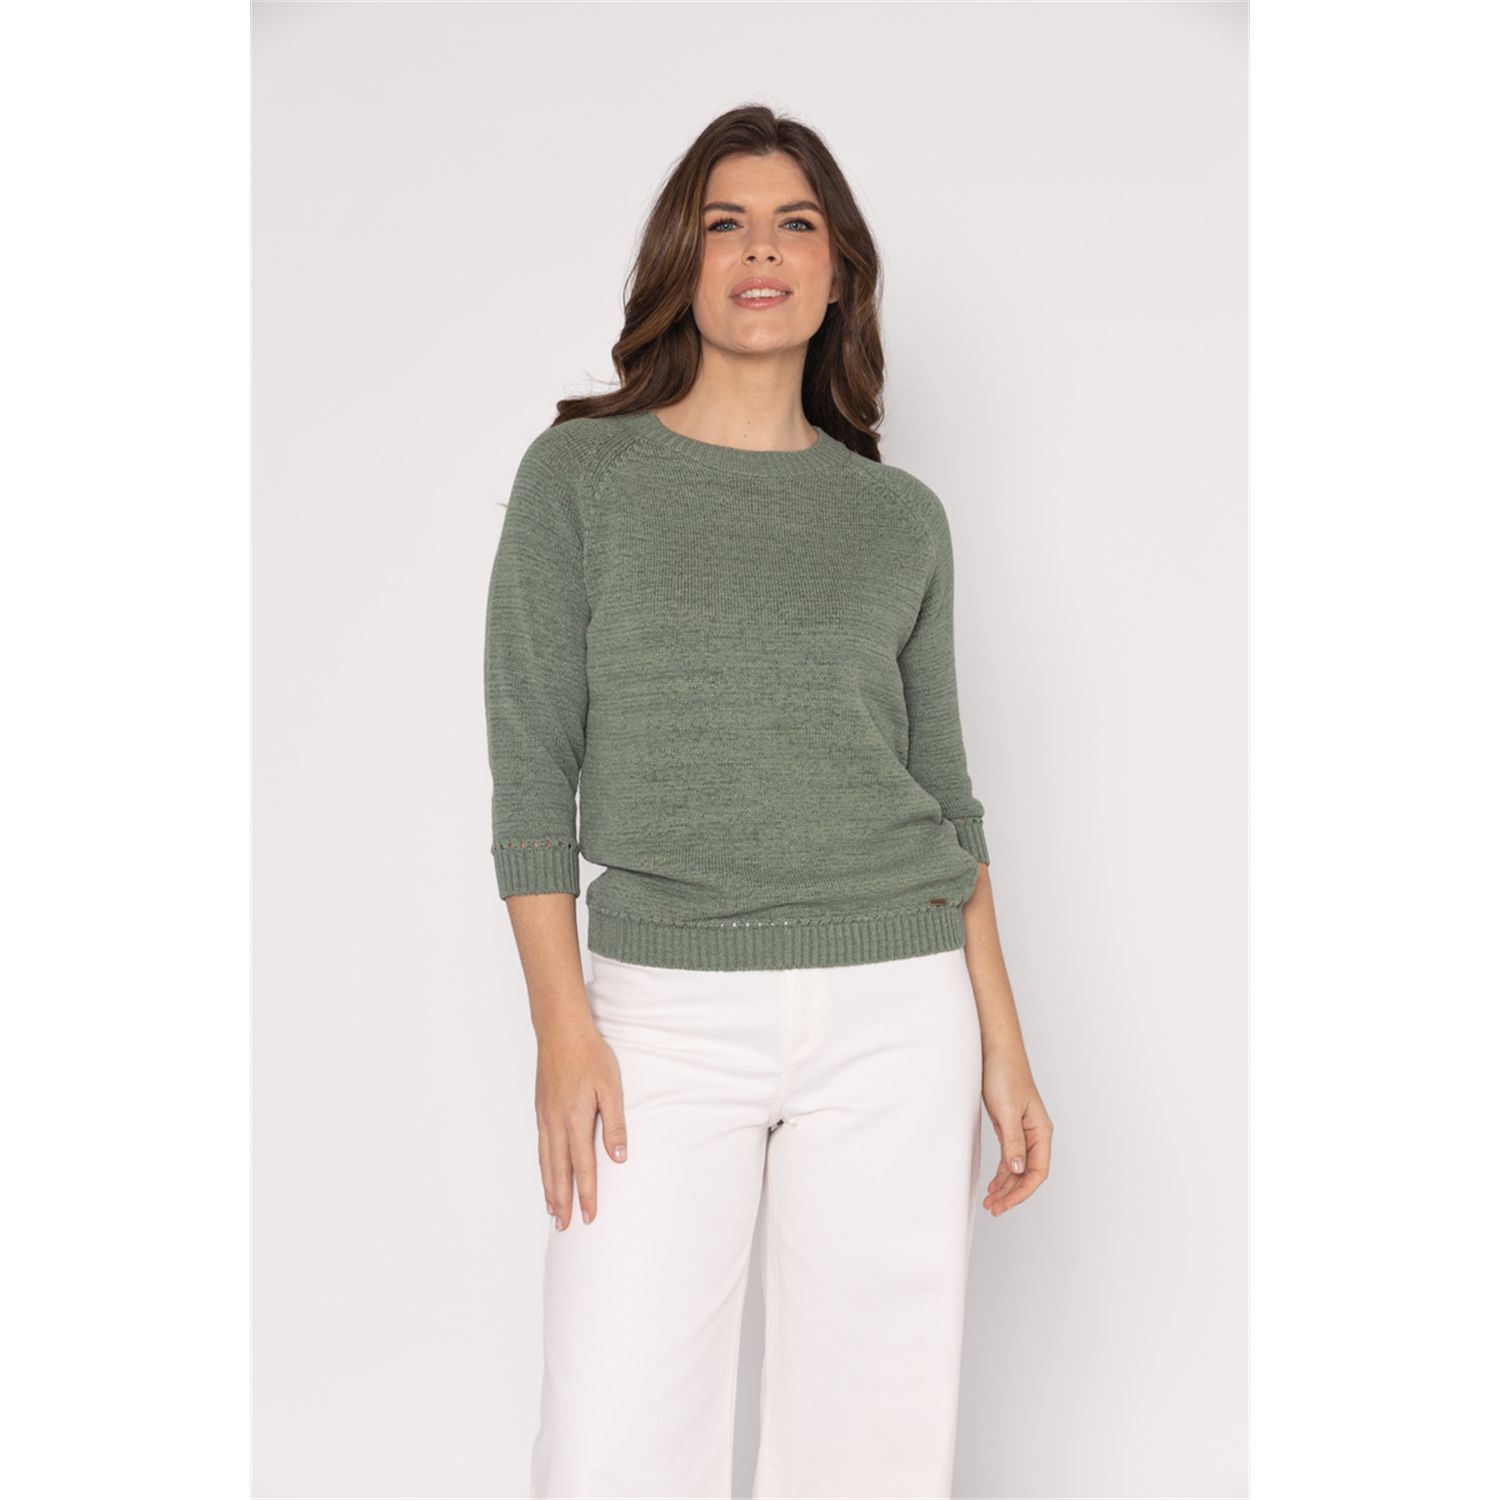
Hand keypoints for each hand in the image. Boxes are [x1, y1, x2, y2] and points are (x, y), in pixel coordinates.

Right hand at [535, 1021, 628, 1229]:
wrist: (560, 1031)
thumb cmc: (590, 1055)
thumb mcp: (611, 1087)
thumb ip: (614, 1125)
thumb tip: (619, 1159)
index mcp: (575, 1119)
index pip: (583, 1166)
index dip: (587, 1194)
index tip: (589, 1217)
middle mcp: (556, 1123)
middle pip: (559, 1171)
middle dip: (563, 1201)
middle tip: (566, 1227)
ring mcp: (545, 1117)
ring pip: (546, 1162)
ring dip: (550, 1188)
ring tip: (553, 1211)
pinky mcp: (540, 1110)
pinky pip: (541, 1147)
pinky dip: (543, 1167)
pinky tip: (546, 1174)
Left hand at [980, 1051, 1052, 1215]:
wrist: (995, 1052)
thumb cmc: (1005, 1075)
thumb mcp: (1007, 1110)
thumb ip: (1013, 1141)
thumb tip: (1017, 1170)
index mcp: (1041, 1131)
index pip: (1038, 1171)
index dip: (1022, 1191)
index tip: (1005, 1203)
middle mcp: (1036, 1134)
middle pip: (1029, 1174)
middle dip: (1013, 1193)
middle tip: (994, 1208)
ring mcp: (1023, 1132)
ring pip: (1018, 1168)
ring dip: (1006, 1186)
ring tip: (991, 1202)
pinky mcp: (1010, 1127)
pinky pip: (1010, 1158)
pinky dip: (1002, 1173)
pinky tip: (994, 1184)